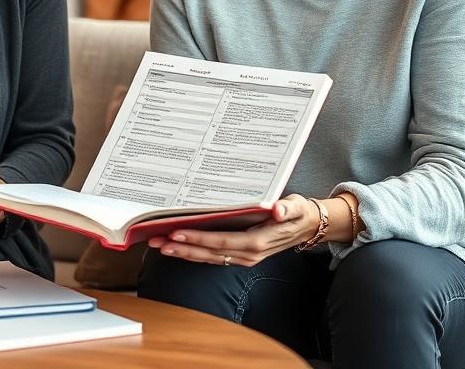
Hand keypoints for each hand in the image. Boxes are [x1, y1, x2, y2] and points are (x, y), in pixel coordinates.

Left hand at [147, 194, 320, 266]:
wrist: (306, 227)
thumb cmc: (297, 213)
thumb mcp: (296, 207)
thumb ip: (287, 209)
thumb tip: (278, 210)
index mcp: (258, 242)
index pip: (221, 241)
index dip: (198, 239)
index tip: (177, 233)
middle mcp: (249, 253)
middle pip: (209, 253)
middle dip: (182, 248)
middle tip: (158, 242)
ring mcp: (244, 257)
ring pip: (208, 258)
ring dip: (184, 253)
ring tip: (161, 246)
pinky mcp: (240, 255)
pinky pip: (214, 257)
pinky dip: (195, 254)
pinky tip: (180, 248)